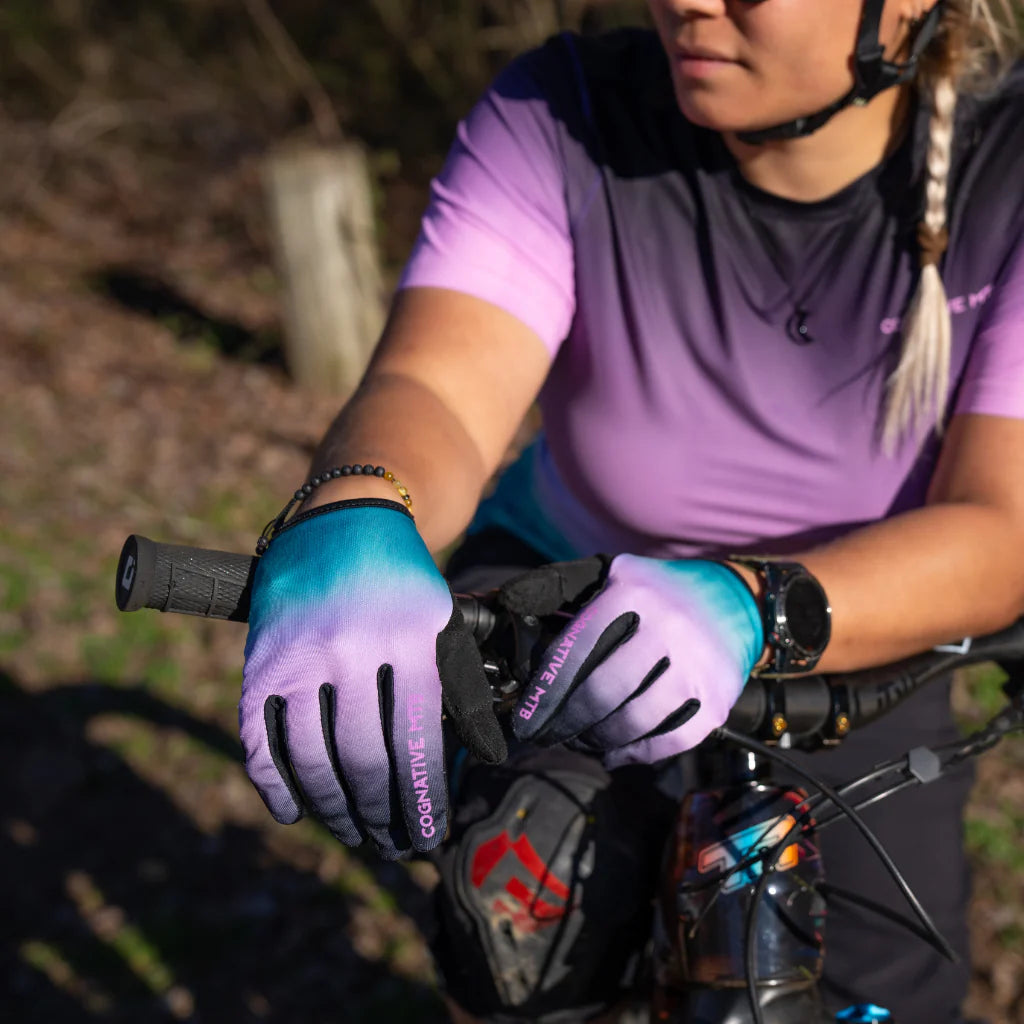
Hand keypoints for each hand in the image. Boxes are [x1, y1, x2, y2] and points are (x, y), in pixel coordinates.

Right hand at [241, 500, 505, 858]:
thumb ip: (459, 689)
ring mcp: (300, 654)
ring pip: (313, 758)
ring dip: (334, 810)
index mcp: (410, 636)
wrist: (342, 520)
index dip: (423, 799)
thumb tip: (485, 759)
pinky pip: (260, 740)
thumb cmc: (402, 582)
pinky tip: (297, 811)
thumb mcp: (443, 623)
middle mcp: (352, 647)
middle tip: (393, 843)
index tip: (429, 836)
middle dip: (382, 814)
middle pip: (364, 759)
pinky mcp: (260, 661)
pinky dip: (275, 785)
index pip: (417, 741)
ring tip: (356, 834)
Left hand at [498, 555, 762, 767]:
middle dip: (564, 723)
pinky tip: (615, 754)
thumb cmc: (661, 591)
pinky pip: (670, 741)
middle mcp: (668, 627)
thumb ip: (561, 585)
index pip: (575, 650)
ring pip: (633, 722)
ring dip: (597, 739)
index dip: (544, 691)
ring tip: (581, 740)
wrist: (741, 600)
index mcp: (633, 593)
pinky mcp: (717, 699)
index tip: (525, 718)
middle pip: (601, 693)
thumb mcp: (614, 573)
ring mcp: (697, 666)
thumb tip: (509, 604)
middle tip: (545, 737)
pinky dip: (636, 754)